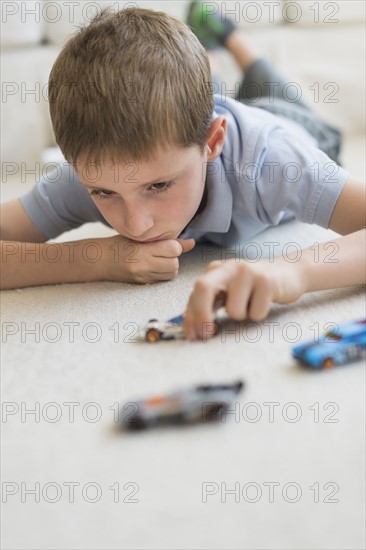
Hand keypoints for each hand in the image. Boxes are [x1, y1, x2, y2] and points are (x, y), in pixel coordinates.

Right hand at [99, 235, 194, 283]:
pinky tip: (155, 267)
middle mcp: (143, 265)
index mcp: (142, 249)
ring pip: (171, 274)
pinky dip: (163, 274)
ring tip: (159, 260)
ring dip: (170, 267)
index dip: (173, 246)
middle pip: (174, 264)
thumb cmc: (120, 244)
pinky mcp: (142, 284)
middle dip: (173, 258)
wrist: (99, 260)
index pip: (173, 249)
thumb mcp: (141, 237)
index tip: (166, 244)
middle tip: (163, 253)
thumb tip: (192, 243)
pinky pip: (163, 280)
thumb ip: (168, 240)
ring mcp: (142, 276)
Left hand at [183, 258, 306, 339]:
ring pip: (234, 310)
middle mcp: (229, 267)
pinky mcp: (267, 281)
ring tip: (252, 305)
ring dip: (242, 316)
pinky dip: (259, 314)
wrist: (290, 272)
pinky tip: (266, 302)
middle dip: (202, 316)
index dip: (190, 316)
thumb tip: (191, 327)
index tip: (192, 335)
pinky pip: (256, 313)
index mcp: (216, 270)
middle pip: (203, 288)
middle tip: (208, 333)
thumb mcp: (229, 290)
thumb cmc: (255, 287)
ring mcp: (248, 272)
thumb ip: (210, 303)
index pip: (195, 293)